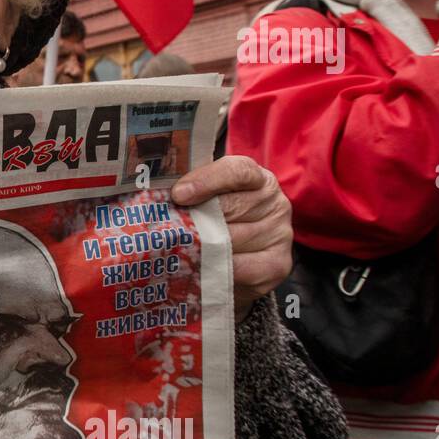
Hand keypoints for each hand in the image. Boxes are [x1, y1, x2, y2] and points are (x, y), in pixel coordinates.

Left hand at [171, 155, 292, 320]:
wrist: (239, 265)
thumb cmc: (216, 223)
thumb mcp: (207, 199)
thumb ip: (191, 191)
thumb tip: (158, 194)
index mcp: (258, 179)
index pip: (237, 171)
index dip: (207, 180)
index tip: (178, 194)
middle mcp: (275, 203)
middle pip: (231, 207)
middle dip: (196, 218)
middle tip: (168, 228)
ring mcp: (280, 234)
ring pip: (232, 239)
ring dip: (202, 246)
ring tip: (178, 249)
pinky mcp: (278, 264)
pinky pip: (241, 267)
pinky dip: (216, 268)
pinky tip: (200, 267)